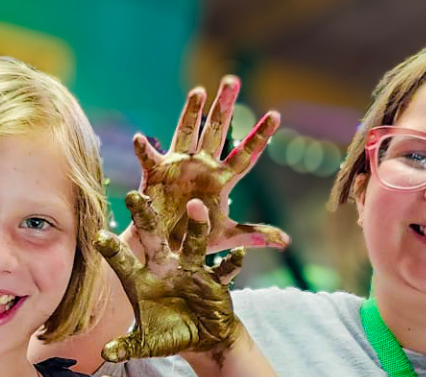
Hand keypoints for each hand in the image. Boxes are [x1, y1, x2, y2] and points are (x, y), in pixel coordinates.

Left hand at [95, 193, 245, 362]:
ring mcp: (191, 271)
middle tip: (134, 197)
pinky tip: (237, 255)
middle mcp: (164, 268)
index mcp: (142, 280)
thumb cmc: (169, 335)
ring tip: (196, 207)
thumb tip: (105, 354)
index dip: (112, 249)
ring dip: (196, 226)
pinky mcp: (214, 281)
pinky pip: (223, 270)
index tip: (99, 236)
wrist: (202, 339)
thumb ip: (126, 346)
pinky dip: (231, 263)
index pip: (122, 261)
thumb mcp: (146, 343)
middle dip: (144, 218)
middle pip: (153, 238)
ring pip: (193, 244)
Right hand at [130, 75, 287, 255]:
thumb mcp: (227, 236)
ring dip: (191, 112)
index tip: (276, 115)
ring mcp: (179, 165)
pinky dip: (144, 149)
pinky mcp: (156, 173)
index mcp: (222, 178)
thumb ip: (254, 234)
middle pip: (216, 130)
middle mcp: (202, 165)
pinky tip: (140, 139)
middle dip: (224, 105)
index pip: (246, 153)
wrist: (165, 247)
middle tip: (232, 80)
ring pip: (187, 132)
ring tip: (199, 91)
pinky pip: (149, 157)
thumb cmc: (196, 240)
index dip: (260, 135)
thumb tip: (286, 240)